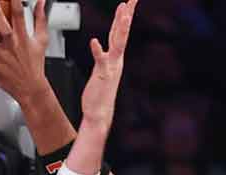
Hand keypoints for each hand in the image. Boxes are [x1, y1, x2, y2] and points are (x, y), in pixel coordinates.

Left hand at [0, 0, 48, 102]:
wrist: (31, 88)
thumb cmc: (35, 63)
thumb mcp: (41, 39)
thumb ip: (41, 19)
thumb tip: (42, 2)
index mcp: (23, 37)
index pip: (20, 16)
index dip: (16, 3)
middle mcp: (12, 46)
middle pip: (5, 28)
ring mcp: (1, 57)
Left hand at [78, 0, 136, 127]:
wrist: (99, 113)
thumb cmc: (99, 94)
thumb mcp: (102, 70)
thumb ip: (103, 57)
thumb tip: (102, 48)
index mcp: (116, 57)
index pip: (120, 32)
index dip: (123, 17)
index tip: (127, 2)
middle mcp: (116, 59)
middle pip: (123, 32)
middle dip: (127, 15)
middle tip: (132, 0)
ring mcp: (111, 66)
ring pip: (118, 43)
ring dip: (121, 27)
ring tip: (124, 13)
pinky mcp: (102, 74)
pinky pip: (100, 59)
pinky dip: (98, 50)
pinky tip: (94, 41)